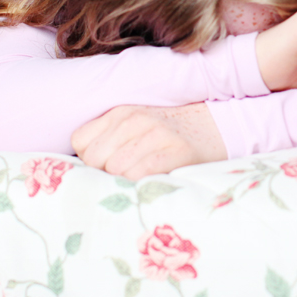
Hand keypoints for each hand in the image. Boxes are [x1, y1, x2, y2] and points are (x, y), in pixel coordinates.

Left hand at [71, 103, 226, 179]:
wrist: (216, 127)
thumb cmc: (169, 135)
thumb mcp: (135, 127)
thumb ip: (108, 140)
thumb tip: (81, 170)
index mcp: (120, 113)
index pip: (80, 142)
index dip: (89, 160)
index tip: (106, 166)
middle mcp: (134, 119)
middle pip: (94, 159)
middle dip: (103, 174)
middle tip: (124, 177)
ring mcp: (156, 133)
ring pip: (115, 168)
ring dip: (124, 181)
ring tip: (140, 179)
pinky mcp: (175, 150)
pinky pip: (140, 173)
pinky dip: (140, 183)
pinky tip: (151, 181)